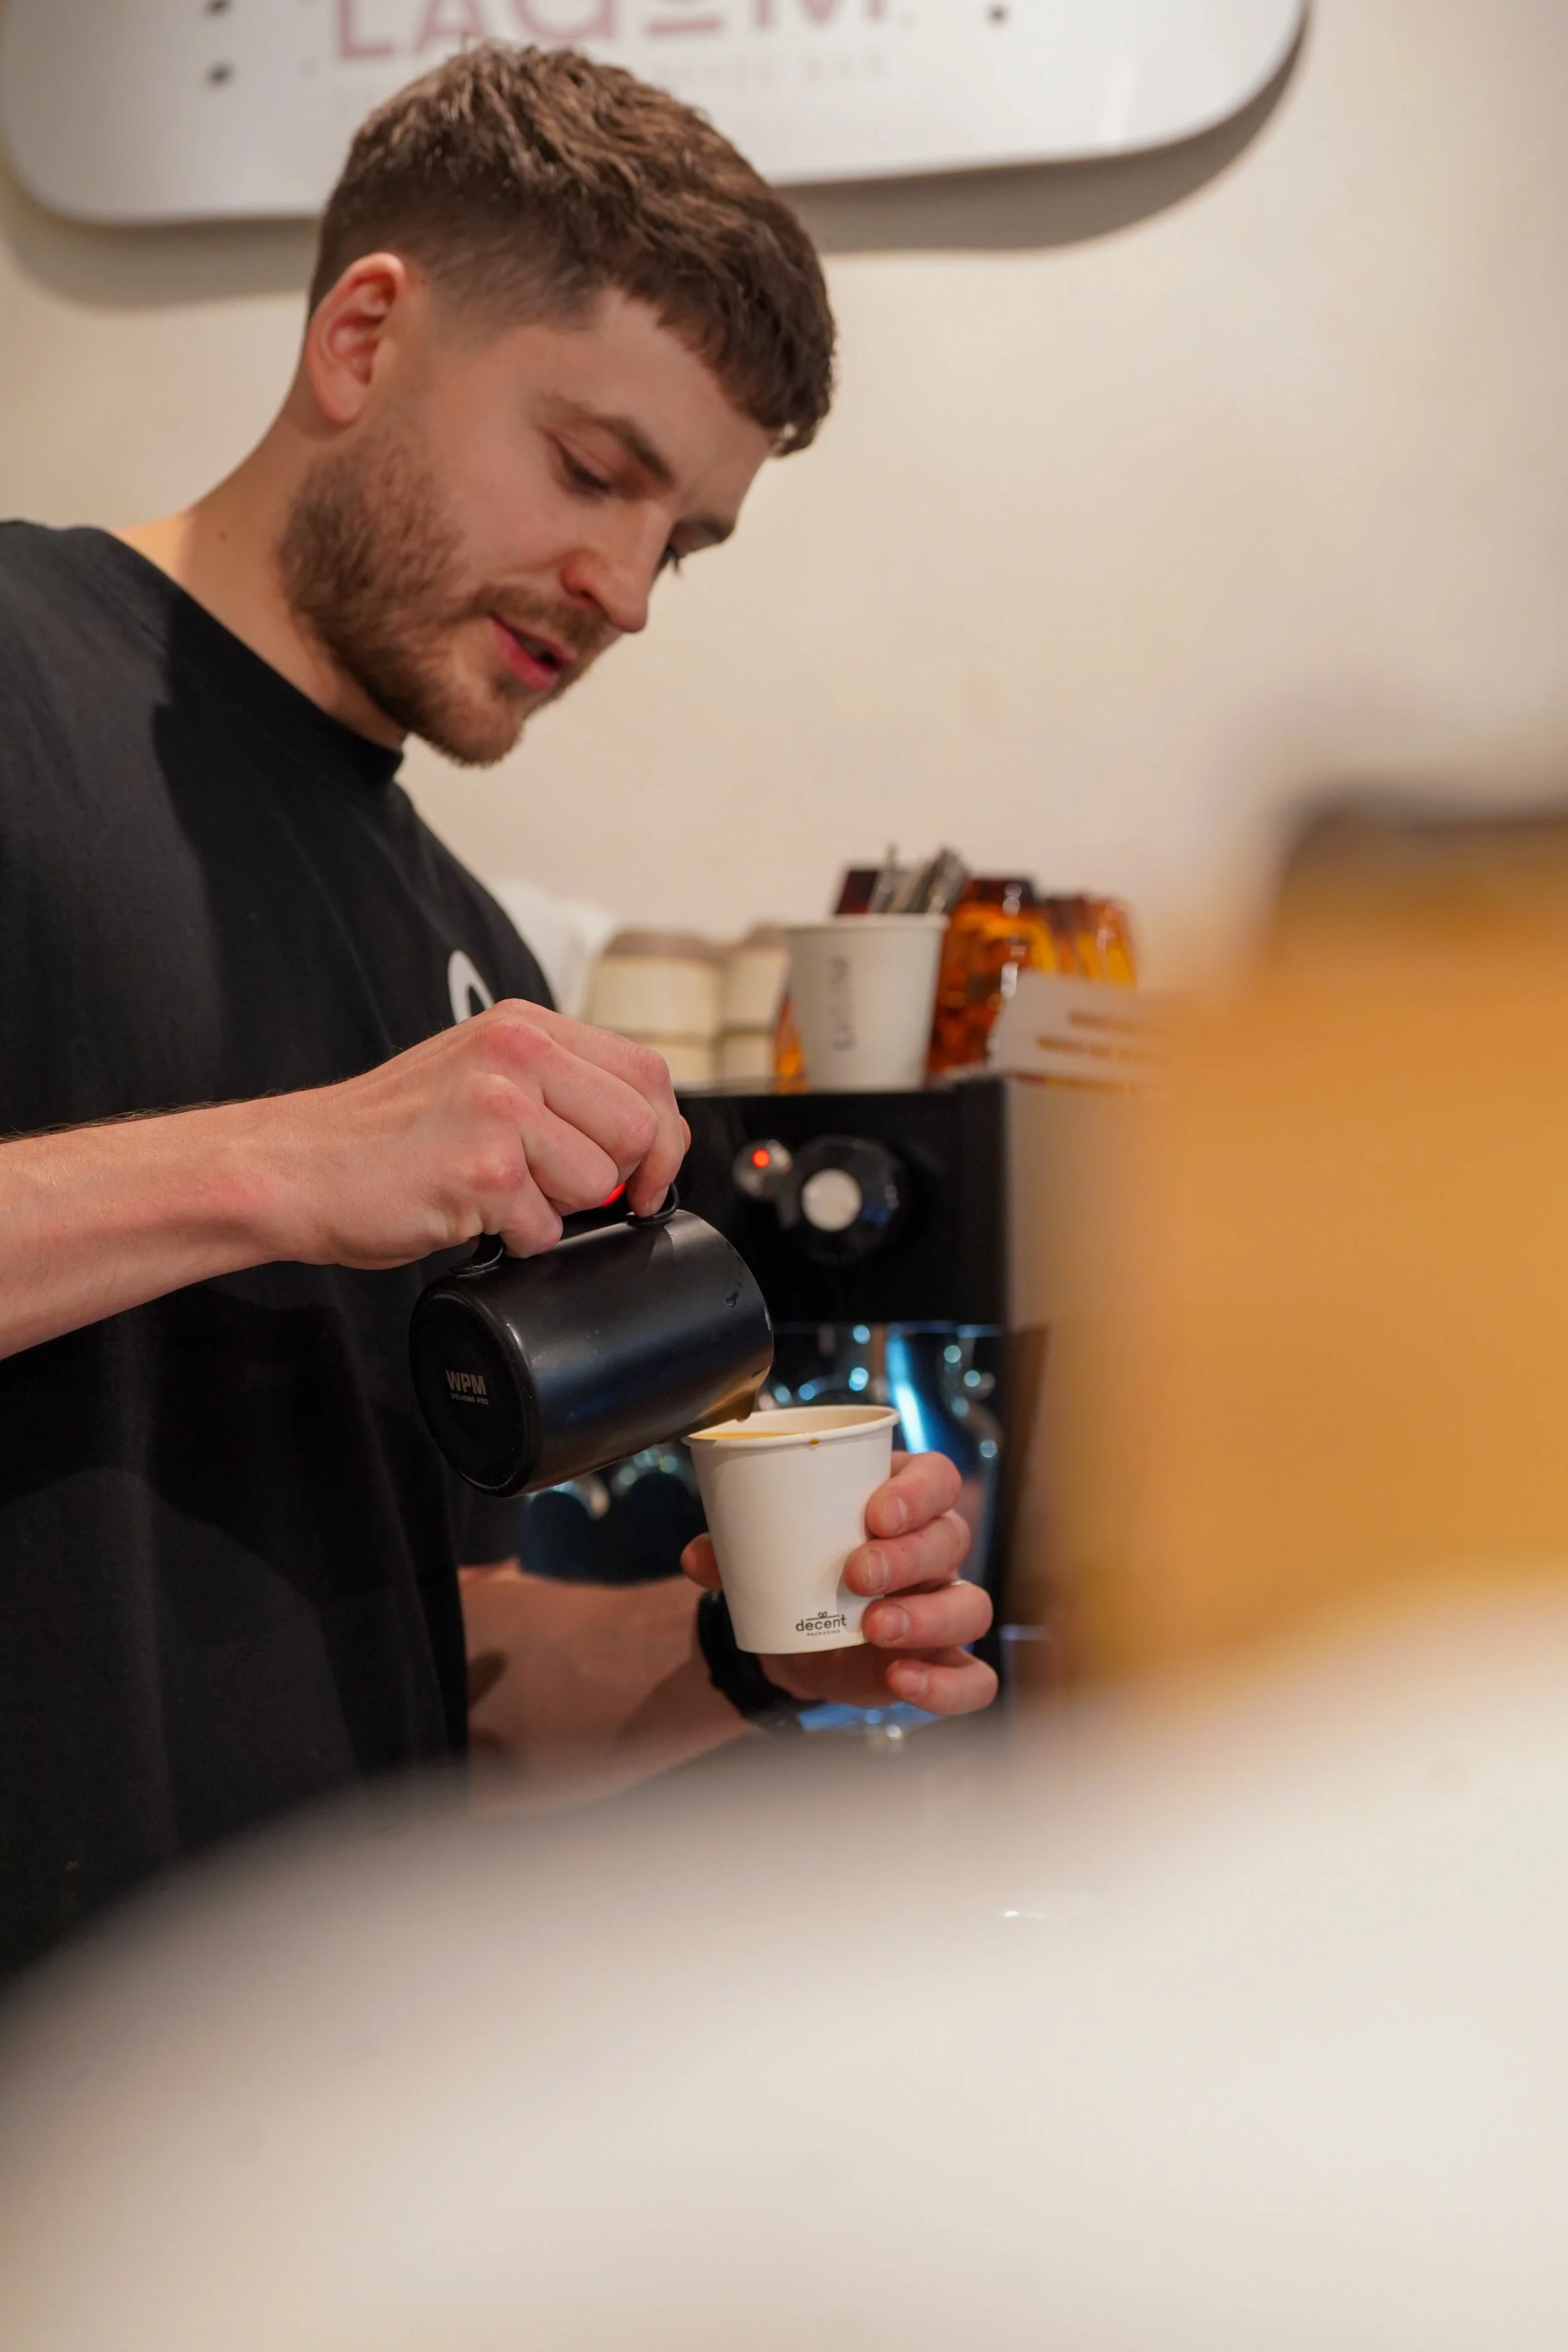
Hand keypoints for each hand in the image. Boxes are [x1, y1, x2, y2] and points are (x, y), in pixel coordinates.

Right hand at [255, 998, 687, 1265]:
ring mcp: (500, 1108)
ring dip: (558, 1208)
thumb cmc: (386, 1134)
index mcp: (525, 1027)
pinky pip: (546, 1227)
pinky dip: (516, 1240)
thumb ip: (554, 1086)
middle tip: (566, 1194)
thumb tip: (640, 1136)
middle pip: (641, 1128)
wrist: (296, 1165)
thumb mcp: (479, 1075)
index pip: (648, 1073)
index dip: (663, 1135)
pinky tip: (469, 1215)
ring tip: (498, 1195)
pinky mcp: (483, 1169)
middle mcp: (518, 1053)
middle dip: (618, 1178)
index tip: (646, 1175)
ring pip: (599, 1181)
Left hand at [681, 1450, 997, 1716]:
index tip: (874, 1513)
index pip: (936, 1476)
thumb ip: (731, 1548)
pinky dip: (946, 1685)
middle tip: (856, 1574)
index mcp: (902, 1500)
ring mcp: (943, 1606)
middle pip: (950, 1538)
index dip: (917, 1491)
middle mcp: (934, 1550)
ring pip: (970, 1606)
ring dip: (926, 1617)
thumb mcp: (765, 1548)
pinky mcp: (941, 1662)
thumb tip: (696, 1557)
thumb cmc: (797, 1566)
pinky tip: (903, 1680)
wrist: (796, 1632)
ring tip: (874, 1628)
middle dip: (907, 1556)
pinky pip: (973, 1678)